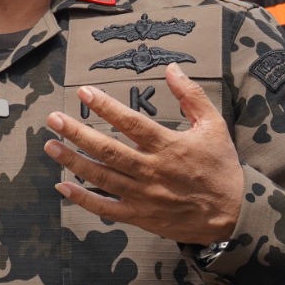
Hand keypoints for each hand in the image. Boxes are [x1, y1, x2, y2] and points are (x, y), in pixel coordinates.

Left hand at [43, 69, 244, 245]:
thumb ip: (191, 96)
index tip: (83, 93)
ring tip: (51, 146)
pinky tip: (63, 186)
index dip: (105, 107)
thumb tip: (172, 68)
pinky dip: (83, 199)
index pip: (131, 123)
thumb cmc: (221, 167)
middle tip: (54, 119)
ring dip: (73, 161)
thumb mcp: (214, 126)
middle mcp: (152, 171)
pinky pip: (106, 208)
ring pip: (101, 177)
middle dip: (77, 133)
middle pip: (108, 150)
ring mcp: (144, 195)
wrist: (232, 214)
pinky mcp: (140, 215)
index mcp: (169, 146)